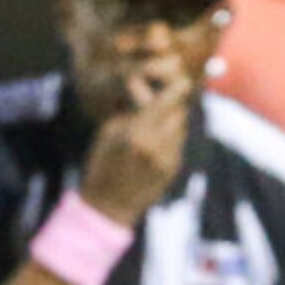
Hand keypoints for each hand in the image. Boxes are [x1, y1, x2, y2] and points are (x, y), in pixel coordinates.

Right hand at [81, 60, 194, 224]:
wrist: (109, 205)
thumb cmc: (102, 163)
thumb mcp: (109, 132)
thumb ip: (130, 110)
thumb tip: (142, 85)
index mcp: (137, 133)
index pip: (167, 103)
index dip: (177, 88)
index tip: (182, 78)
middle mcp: (156, 145)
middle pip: (178, 112)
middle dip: (172, 103)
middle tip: (163, 99)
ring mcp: (167, 159)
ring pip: (180, 128)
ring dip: (171, 120)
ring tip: (154, 123)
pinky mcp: (173, 169)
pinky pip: (178, 143)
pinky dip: (170, 137)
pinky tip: (154, 141)